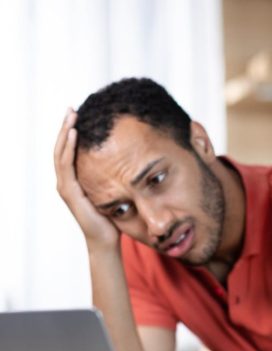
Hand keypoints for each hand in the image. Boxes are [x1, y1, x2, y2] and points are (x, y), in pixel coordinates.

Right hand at [54, 108, 119, 249]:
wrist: (107, 240)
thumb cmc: (112, 219)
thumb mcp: (113, 192)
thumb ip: (113, 177)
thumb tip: (130, 160)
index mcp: (76, 181)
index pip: (70, 152)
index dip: (72, 133)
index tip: (79, 115)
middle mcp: (67, 182)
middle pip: (62, 148)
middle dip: (67, 127)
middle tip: (72, 109)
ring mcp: (66, 187)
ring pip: (61, 154)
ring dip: (65, 133)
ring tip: (71, 116)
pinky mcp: (69, 192)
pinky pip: (67, 166)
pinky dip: (69, 149)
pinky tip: (75, 134)